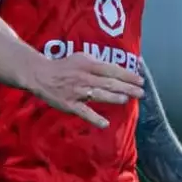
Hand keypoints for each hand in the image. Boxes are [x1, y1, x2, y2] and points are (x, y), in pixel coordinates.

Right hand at [25, 52, 144, 128]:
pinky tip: (105, 124)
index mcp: (89, 65)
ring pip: (99, 95)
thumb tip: (116, 70)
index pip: (112, 70)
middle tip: (141, 92)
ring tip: (126, 100)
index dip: (127, 75)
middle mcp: (85, 77)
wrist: (41, 75)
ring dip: (114, 97)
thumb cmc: (64, 66)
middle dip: (127, 87)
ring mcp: (77, 92)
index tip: (140, 80)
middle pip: (109, 83)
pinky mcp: (70, 104)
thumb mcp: (81, 58)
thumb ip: (97, 64)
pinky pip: (84, 112)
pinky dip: (94, 118)